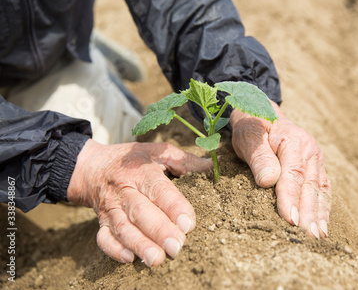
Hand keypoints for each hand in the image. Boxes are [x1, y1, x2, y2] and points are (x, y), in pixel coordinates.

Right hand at [67, 139, 211, 265]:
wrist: (93, 167)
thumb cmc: (134, 160)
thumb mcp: (158, 152)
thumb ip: (184, 160)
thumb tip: (210, 164)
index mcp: (141, 171)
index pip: (159, 189)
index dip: (173, 206)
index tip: (188, 224)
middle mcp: (124, 189)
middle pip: (141, 212)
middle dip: (159, 231)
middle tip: (176, 247)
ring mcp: (111, 207)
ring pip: (123, 228)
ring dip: (139, 244)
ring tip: (156, 259)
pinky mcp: (101, 221)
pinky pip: (104, 237)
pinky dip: (114, 249)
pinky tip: (129, 259)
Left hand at [230, 101, 330, 237]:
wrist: (263, 116)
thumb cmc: (252, 128)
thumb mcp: (248, 136)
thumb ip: (259, 157)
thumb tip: (268, 181)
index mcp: (295, 141)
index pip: (293, 175)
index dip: (291, 199)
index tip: (290, 220)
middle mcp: (310, 151)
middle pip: (310, 186)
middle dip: (309, 214)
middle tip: (307, 238)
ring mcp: (316, 160)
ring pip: (319, 191)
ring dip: (319, 216)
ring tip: (317, 238)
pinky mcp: (317, 169)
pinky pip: (322, 190)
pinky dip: (323, 209)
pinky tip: (322, 227)